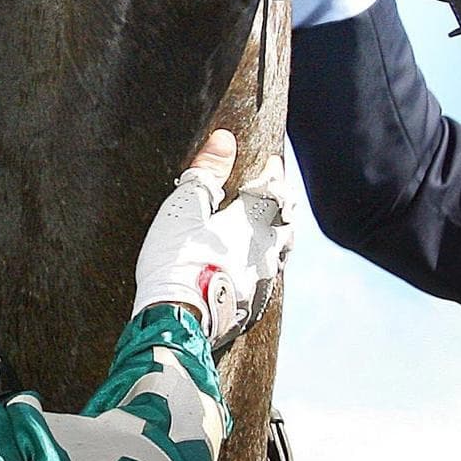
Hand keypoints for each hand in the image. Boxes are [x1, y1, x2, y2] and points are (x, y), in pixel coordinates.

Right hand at [132, 131, 296, 343]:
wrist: (175, 321)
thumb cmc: (176, 259)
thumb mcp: (184, 209)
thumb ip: (206, 172)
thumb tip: (224, 139)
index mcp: (252, 223)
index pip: (274, 190)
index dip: (273, 174)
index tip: (272, 162)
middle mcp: (266, 252)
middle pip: (286, 224)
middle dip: (282, 208)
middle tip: (275, 197)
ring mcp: (263, 283)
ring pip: (279, 255)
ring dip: (275, 240)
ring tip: (266, 233)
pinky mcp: (252, 309)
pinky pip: (265, 283)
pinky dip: (260, 269)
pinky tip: (249, 272)